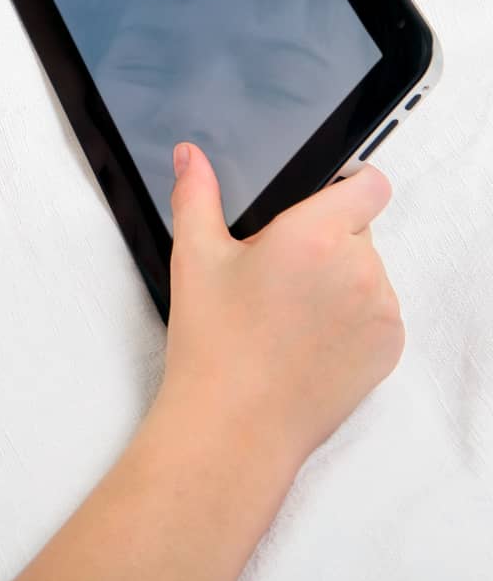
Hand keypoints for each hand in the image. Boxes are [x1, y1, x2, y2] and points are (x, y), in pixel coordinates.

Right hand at [157, 141, 404, 473]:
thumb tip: (192, 156)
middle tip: (276, 271)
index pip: (369, 184)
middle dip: (325, 239)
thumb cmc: (213, 343)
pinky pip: (378, 313)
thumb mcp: (195, 257)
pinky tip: (307, 337)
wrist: (235, 424)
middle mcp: (359, 268)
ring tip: (288, 312)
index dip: (348, 185)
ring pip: (368, 272)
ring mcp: (380, 311)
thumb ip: (197, 195)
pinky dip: (352, 317)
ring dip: (340, 279)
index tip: (321, 202)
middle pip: (359, 229)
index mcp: (314, 235)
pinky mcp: (389, 347)